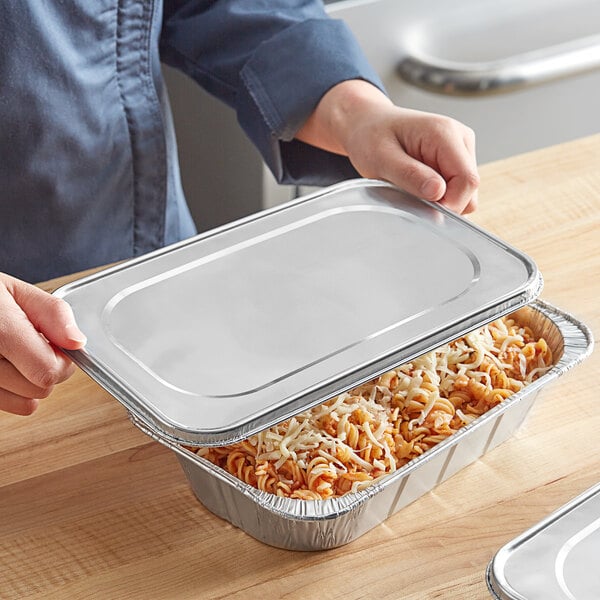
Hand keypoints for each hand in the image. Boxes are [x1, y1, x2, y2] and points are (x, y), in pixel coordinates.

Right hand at [0, 272, 85, 415]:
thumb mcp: (15, 292)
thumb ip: (52, 313)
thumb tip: (76, 342)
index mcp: (0, 331)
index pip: (48, 371)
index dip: (63, 359)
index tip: (58, 345)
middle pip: (42, 388)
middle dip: (48, 368)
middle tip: (32, 345)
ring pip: (27, 402)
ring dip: (30, 381)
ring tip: (14, 354)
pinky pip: (8, 406)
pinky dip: (13, 392)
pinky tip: (6, 367)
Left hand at [296, 80, 478, 213]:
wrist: (367, 124)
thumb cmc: (371, 136)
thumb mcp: (381, 158)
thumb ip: (410, 175)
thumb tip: (438, 192)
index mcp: (444, 133)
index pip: (468, 180)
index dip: (450, 203)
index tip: (424, 209)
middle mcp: (460, 138)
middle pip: (470, 188)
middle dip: (444, 202)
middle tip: (410, 195)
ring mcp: (461, 149)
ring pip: (466, 192)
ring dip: (440, 199)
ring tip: (412, 185)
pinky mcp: (456, 160)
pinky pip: (457, 190)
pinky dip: (439, 196)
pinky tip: (418, 184)